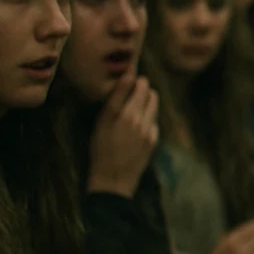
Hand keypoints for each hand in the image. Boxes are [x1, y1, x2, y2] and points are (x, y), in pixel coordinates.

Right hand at [87, 73, 159, 197]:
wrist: (113, 178)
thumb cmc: (100, 149)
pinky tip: (137, 123)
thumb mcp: (101, 123)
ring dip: (147, 101)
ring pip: (154, 106)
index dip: (135, 78)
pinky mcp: (153, 140)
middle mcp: (139, 120)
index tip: (131, 75)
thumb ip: (115, 100)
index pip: (136, 86)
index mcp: (124, 113)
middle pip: (149, 94)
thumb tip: (128, 79)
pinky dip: (148, 118)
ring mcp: (148, 130)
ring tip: (136, 103)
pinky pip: (153, 122)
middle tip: (135, 88)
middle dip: (143, 88)